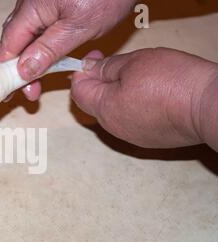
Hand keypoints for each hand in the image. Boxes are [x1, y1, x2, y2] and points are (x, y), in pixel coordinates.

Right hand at [0, 0, 136, 100]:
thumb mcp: (78, 27)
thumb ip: (49, 49)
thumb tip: (25, 70)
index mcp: (31, 9)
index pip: (9, 45)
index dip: (6, 71)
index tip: (9, 93)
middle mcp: (29, 4)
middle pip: (14, 42)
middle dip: (18, 70)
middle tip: (30, 92)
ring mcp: (38, 3)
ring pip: (25, 37)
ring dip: (29, 61)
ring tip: (37, 82)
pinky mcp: (50, 4)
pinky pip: (37, 30)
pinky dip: (38, 48)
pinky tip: (46, 60)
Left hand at [71, 48, 217, 148]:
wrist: (207, 107)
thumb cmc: (172, 82)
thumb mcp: (134, 62)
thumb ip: (106, 67)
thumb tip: (88, 68)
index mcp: (104, 108)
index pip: (78, 92)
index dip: (82, 72)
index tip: (95, 59)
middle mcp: (113, 127)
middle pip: (94, 103)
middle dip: (99, 83)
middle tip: (117, 65)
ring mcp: (131, 136)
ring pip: (113, 112)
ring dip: (116, 95)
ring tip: (138, 78)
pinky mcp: (148, 140)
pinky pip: (130, 121)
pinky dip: (132, 107)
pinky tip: (150, 95)